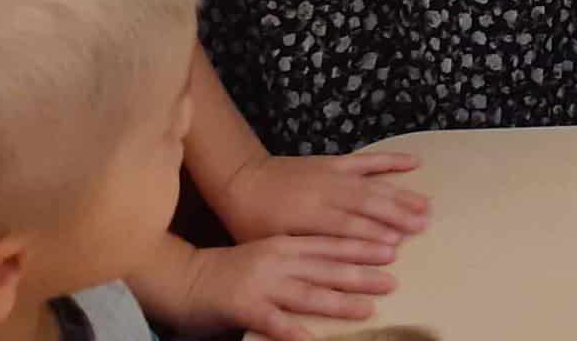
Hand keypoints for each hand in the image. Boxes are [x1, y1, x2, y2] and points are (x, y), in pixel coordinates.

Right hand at [171, 237, 398, 340]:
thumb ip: (300, 255)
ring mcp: (261, 285)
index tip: (390, 249)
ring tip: (367, 310)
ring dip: (339, 302)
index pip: (330, 244)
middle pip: (326, 268)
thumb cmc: (233, 266)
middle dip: (361, 275)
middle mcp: (277, 261)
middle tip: (391, 281)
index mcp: (284, 244)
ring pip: (308, 294)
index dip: (361, 247)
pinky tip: (314, 339)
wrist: (184, 275)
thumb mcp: (269, 251)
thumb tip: (338, 265)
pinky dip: (295, 331)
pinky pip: (275, 322)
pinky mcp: (245, 308)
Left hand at [214, 151, 429, 247]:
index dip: (371, 236)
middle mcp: (324, 193)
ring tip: (425, 206)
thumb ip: (306, 250)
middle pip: (366, 204)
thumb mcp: (272, 242)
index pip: (345, 227)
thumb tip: (336, 265)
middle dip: (396, 215)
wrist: (242, 180)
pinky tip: (413, 163)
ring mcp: (332, 175)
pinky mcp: (335, 163)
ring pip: (371, 184)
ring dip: (400, 195)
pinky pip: (367, 160)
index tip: (395, 245)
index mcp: (306, 215)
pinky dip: (390, 161)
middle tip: (421, 226)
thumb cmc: (254, 220)